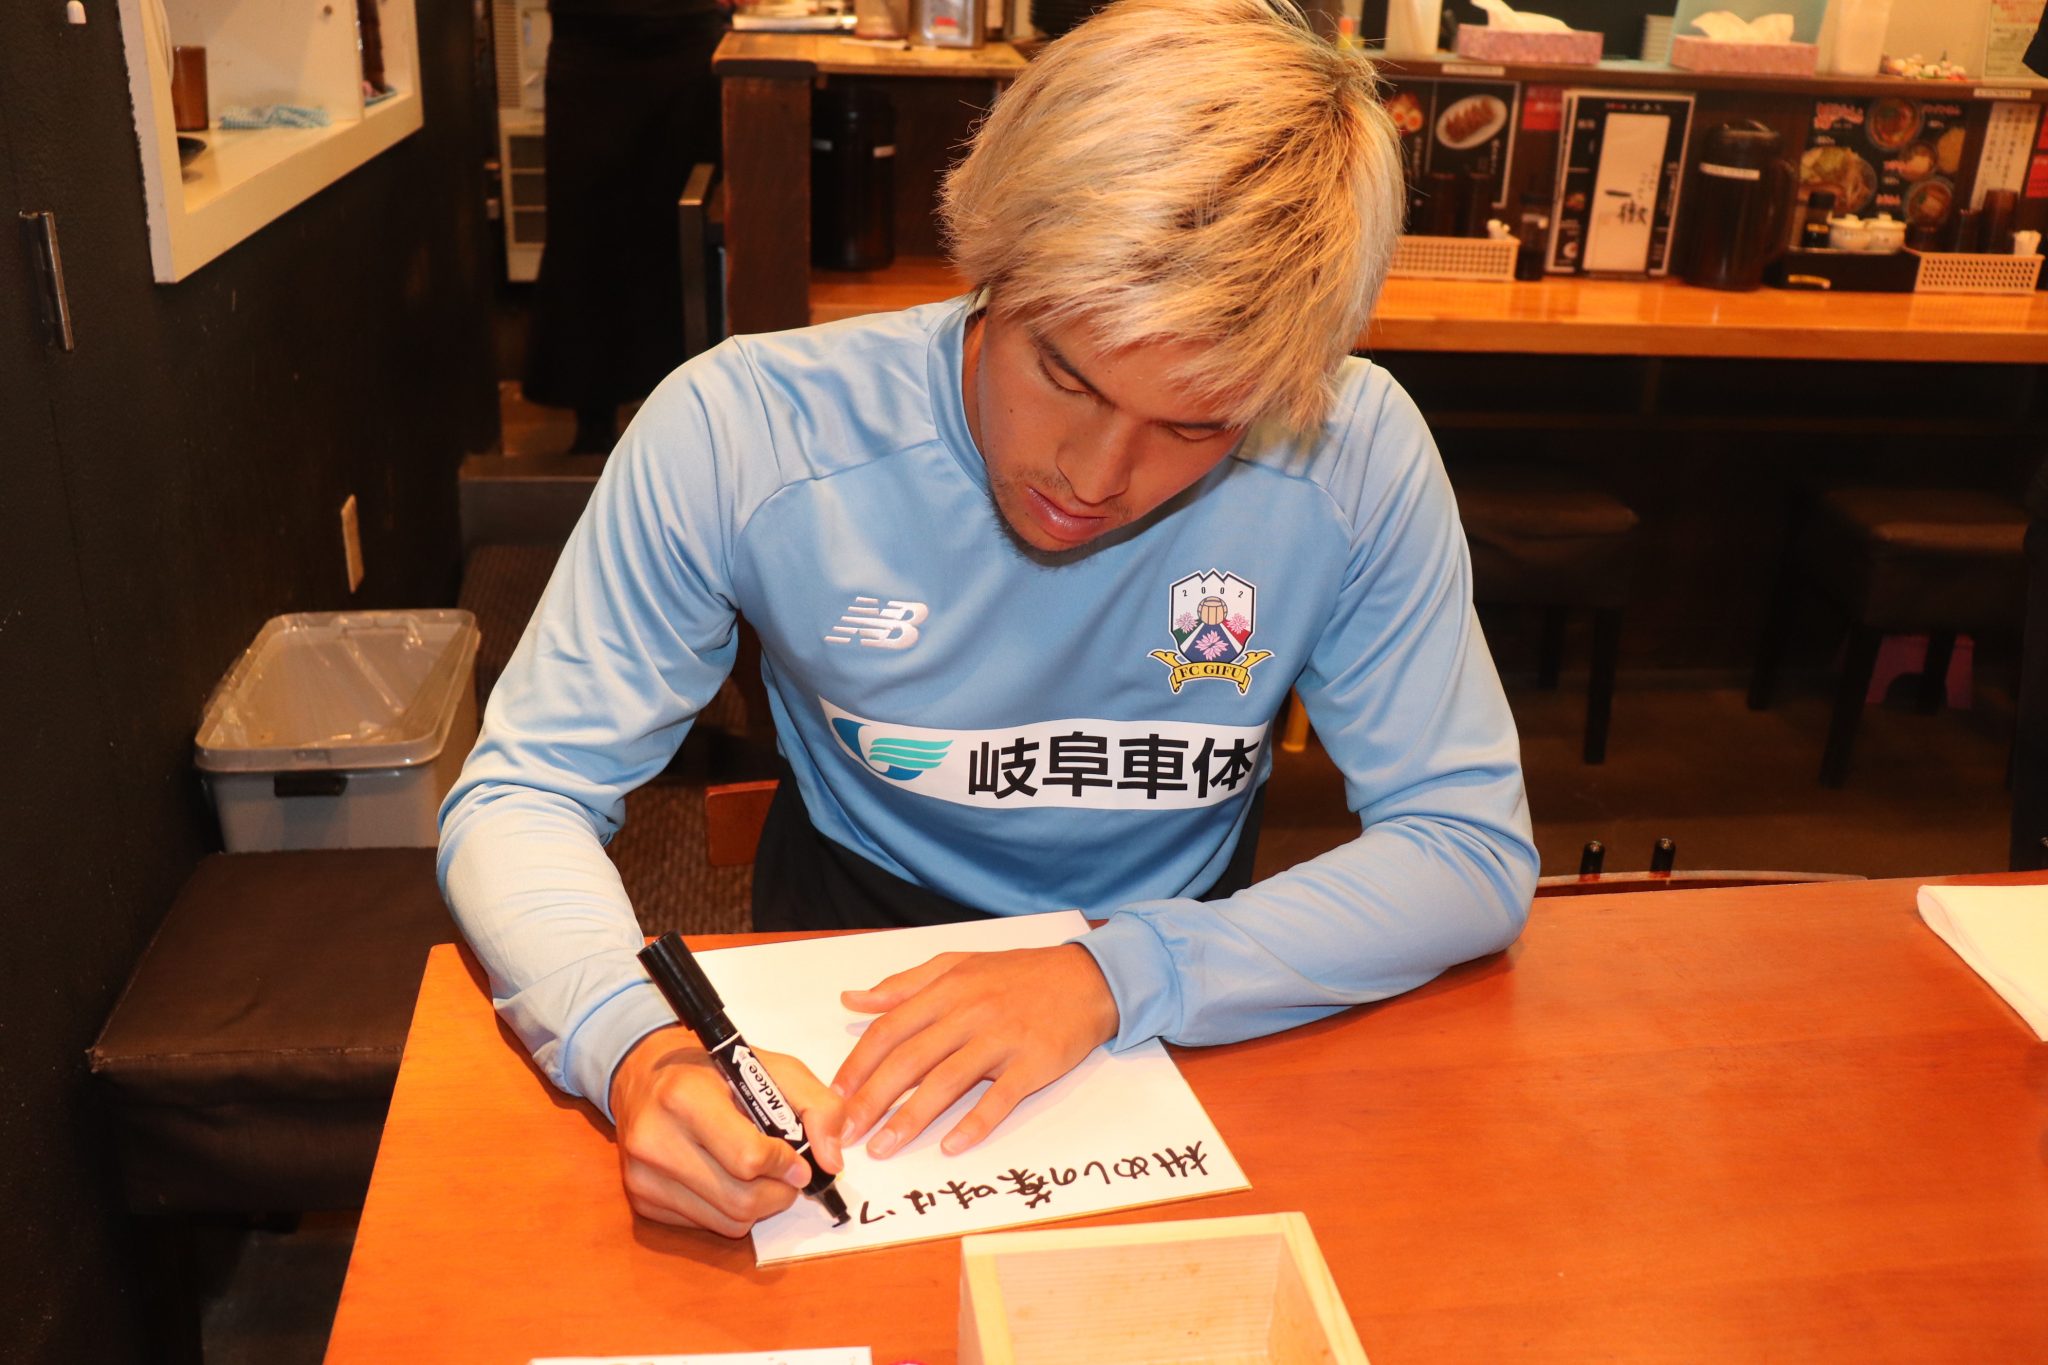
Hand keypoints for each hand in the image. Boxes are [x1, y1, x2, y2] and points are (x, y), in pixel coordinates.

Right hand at [608, 1025, 844, 1237]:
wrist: (645, 1074)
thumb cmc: (715, 1070)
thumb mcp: (773, 1067)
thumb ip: (818, 1106)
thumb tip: (831, 1163)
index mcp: (684, 1097)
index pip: (748, 1157)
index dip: (785, 1165)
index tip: (799, 1162)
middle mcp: (655, 1140)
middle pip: (740, 1200)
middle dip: (779, 1193)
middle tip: (788, 1176)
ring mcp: (643, 1176)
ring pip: (727, 1222)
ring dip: (758, 1206)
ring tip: (758, 1175)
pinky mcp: (641, 1201)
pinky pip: (706, 1226)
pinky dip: (729, 1211)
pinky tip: (726, 1178)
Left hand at [832, 944, 1119, 1159]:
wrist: (1087, 979)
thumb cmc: (1019, 974)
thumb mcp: (959, 965)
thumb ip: (904, 984)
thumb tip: (853, 999)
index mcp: (947, 990)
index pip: (891, 1028)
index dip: (859, 1064)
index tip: (836, 1095)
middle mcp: (970, 1013)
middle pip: (910, 1059)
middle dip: (872, 1099)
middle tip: (845, 1133)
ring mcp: (1002, 1039)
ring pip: (947, 1081)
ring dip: (911, 1118)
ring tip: (883, 1147)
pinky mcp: (1033, 1063)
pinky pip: (1000, 1098)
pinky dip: (975, 1123)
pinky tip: (951, 1145)